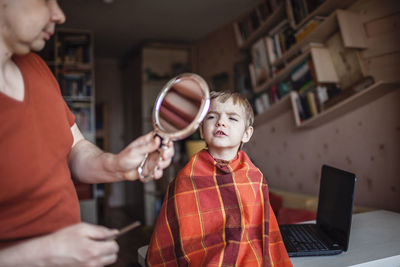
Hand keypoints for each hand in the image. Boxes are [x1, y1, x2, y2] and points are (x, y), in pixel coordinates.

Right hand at [0, 223, 118, 266]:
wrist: (45, 254)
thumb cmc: (62, 240)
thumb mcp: (82, 228)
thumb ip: (101, 231)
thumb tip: (115, 232)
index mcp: (94, 250)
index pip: (115, 247)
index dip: (111, 240)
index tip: (105, 238)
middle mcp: (93, 263)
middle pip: (113, 258)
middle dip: (108, 249)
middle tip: (98, 243)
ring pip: (104, 263)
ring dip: (101, 256)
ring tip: (88, 249)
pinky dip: (93, 262)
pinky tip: (83, 256)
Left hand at [115, 132, 173, 180]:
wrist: (119, 170)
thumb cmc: (125, 158)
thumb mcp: (135, 151)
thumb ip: (148, 146)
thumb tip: (158, 140)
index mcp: (149, 141)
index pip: (163, 137)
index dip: (167, 140)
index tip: (168, 144)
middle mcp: (153, 150)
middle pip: (168, 149)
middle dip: (168, 153)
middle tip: (164, 156)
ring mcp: (154, 160)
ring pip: (166, 161)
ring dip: (164, 164)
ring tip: (158, 165)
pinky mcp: (153, 168)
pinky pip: (160, 171)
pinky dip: (159, 173)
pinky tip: (154, 173)